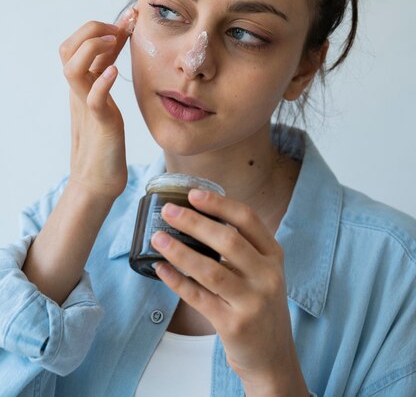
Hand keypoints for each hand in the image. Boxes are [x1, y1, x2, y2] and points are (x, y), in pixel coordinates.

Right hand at [59, 7, 137, 201]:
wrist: (98, 179)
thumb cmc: (105, 140)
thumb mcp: (104, 101)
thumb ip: (103, 76)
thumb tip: (111, 52)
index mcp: (83, 84)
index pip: (82, 44)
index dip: (105, 25)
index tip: (132, 16)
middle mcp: (80, 91)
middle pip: (67, 47)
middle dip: (92, 29)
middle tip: (120, 29)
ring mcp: (86, 106)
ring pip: (71, 67)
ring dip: (91, 49)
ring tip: (112, 43)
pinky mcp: (99, 124)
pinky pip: (93, 98)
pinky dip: (102, 82)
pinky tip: (114, 72)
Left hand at [151, 189, 308, 395]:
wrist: (273, 357)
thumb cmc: (260, 306)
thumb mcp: (263, 272)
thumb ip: (242, 249)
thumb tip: (197, 218)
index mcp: (273, 255)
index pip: (248, 220)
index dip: (219, 204)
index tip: (193, 194)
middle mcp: (267, 276)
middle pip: (228, 240)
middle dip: (194, 222)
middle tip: (168, 211)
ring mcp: (252, 302)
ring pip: (211, 269)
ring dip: (180, 251)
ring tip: (157, 238)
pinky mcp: (233, 325)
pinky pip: (199, 297)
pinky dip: (177, 281)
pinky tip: (161, 269)